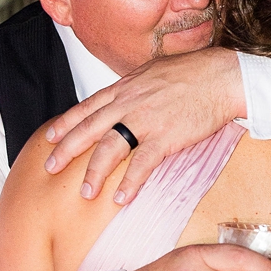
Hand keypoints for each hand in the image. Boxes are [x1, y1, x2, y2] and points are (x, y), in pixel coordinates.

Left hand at [44, 47, 244, 204]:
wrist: (222, 76)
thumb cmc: (194, 73)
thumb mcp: (154, 72)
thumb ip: (135, 87)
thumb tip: (126, 95)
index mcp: (125, 87)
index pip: (87, 107)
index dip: (66, 123)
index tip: (49, 137)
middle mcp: (129, 102)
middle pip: (89, 128)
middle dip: (66, 149)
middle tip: (50, 168)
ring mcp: (146, 120)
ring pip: (109, 148)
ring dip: (94, 173)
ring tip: (85, 193)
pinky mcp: (166, 137)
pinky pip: (142, 164)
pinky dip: (130, 182)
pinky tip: (121, 198)